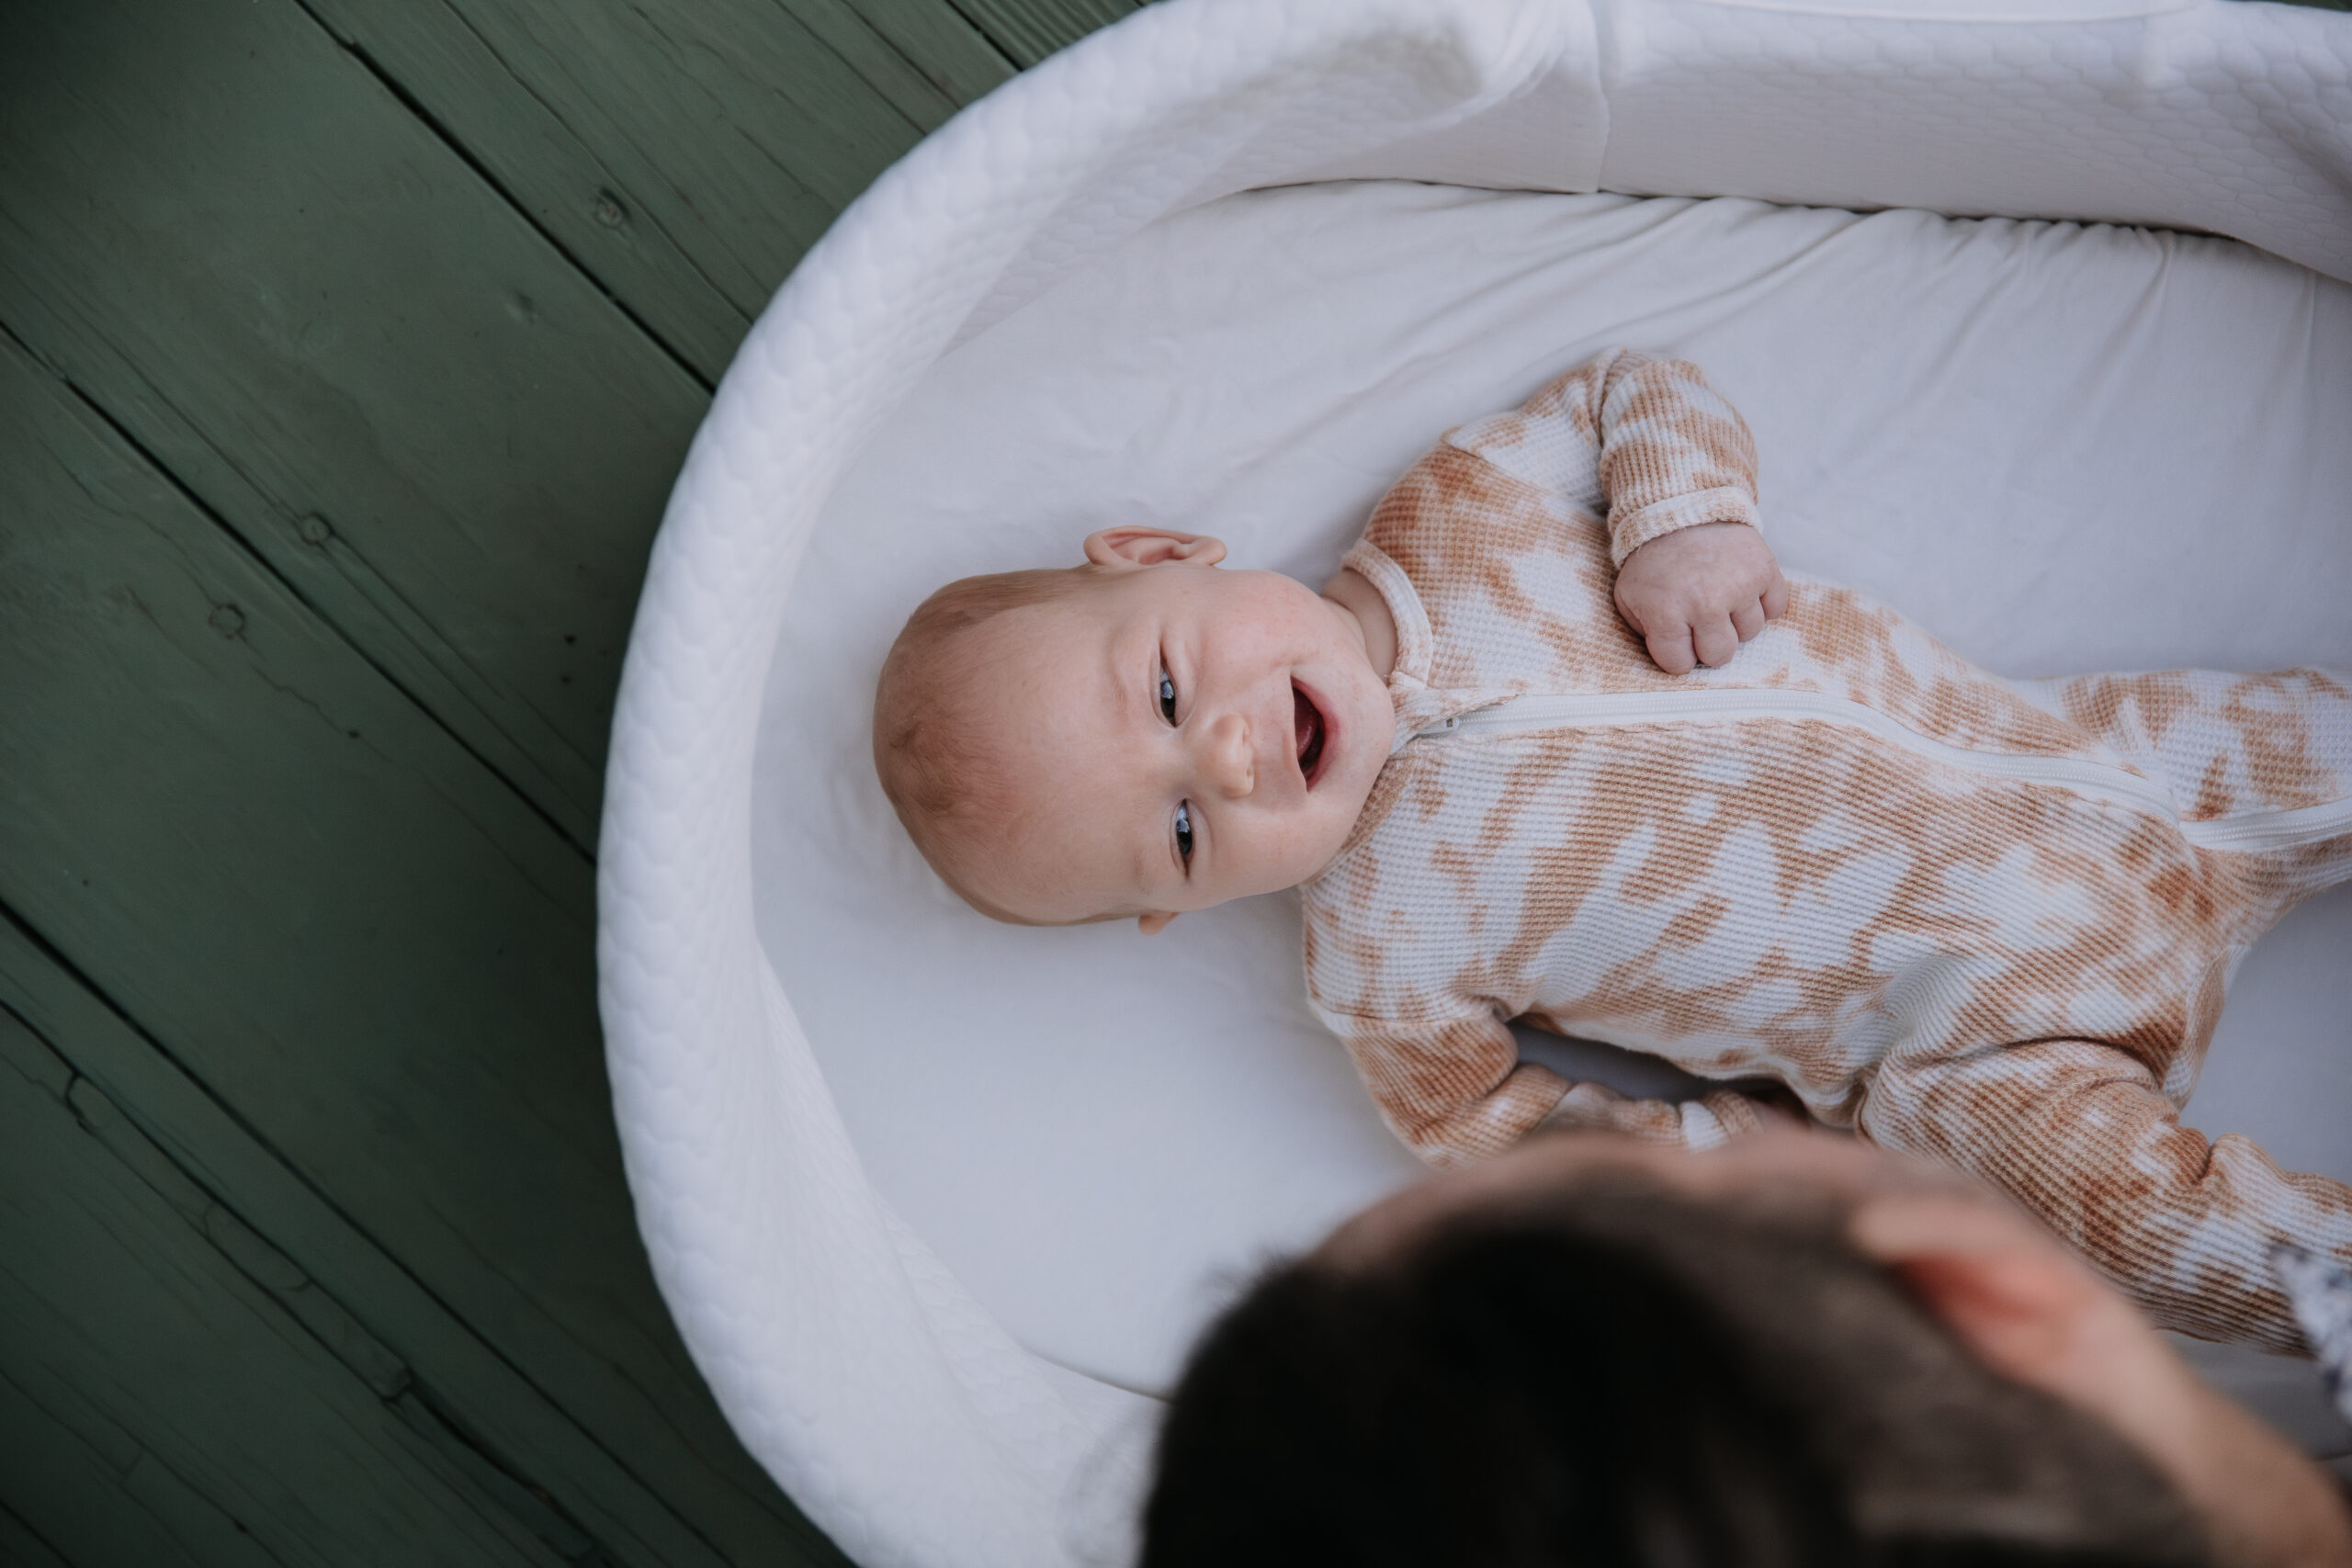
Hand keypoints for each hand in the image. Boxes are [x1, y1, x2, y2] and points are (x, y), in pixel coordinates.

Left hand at [1613, 523, 1788, 674]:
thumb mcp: (1629, 596)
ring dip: (1735, 622)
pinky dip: (1762, 603)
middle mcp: (1706, 604)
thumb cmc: (1653, 559)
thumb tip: (1673, 657)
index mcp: (1666, 614)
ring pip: (1750, 634)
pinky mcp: (1765, 570)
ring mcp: (1739, 587)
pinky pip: (1775, 609)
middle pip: (1720, 656)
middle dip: (1708, 643)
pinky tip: (1743, 591)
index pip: (1680, 665)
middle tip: (1699, 619)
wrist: (1681, 506)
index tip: (1676, 635)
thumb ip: (1644, 631)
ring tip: (1720, 598)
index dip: (1677, 653)